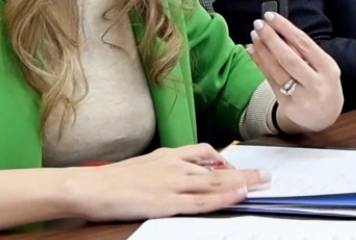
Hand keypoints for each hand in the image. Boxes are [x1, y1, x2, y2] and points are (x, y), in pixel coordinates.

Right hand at [65, 144, 268, 220]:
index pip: (203, 153)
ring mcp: (173, 184)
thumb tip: (177, 172)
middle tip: (266, 175)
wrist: (89, 186)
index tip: (238, 165)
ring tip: (262, 184)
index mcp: (168, 155)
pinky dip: (223, 198)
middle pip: (217, 169)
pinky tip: (239, 196)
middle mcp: (175, 166)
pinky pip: (202, 201)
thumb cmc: (111, 179)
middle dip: (244, 172)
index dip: (224, 160)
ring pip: (215, 183)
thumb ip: (163, 167)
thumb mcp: (142, 165)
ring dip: (242, 183)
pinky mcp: (167, 203)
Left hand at [248, 12, 342, 133]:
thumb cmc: (323, 83)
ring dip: (262, 50)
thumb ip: (304, 51)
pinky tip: (253, 52)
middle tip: (258, 24)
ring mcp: (301, 96)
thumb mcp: (322, 66)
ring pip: (277, 70)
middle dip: (271, 38)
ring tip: (254, 36)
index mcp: (328, 68)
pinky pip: (271, 80)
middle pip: (288, 58)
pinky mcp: (288, 105)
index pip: (304, 44)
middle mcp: (316, 83)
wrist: (325, 116)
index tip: (271, 16)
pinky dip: (260, 64)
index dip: (285, 28)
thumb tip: (280, 30)